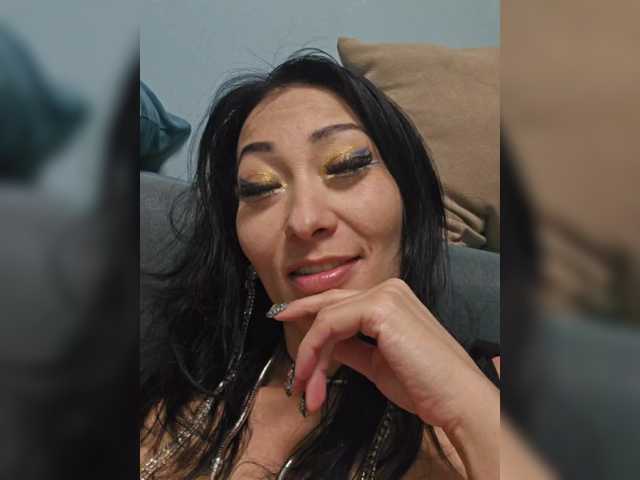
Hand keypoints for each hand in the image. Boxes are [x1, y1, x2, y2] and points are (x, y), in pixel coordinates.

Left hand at [273, 278, 495, 430]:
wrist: (456, 399)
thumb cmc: (425, 387)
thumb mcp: (377, 365)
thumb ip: (351, 349)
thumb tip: (327, 346)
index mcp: (391, 299)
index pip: (341, 303)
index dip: (309, 313)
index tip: (284, 320)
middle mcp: (388, 289)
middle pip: (329, 305)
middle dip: (302, 332)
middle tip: (283, 350)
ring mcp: (385, 295)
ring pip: (325, 318)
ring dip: (310, 357)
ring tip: (306, 391)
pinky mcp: (380, 308)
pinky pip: (330, 325)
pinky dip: (316, 352)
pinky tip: (314, 378)